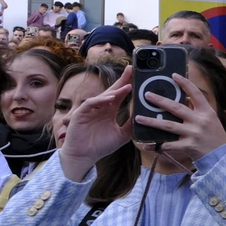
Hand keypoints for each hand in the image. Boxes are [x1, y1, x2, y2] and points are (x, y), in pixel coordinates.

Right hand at [59, 66, 135, 180]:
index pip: (120, 94)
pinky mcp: (80, 114)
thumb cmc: (101, 146)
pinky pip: (90, 103)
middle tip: (132, 69)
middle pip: (112, 90)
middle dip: (122, 80)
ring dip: (114, 91)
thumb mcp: (122, 135)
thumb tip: (144, 116)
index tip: (137, 75)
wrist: (84, 157)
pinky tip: (111, 99)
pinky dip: (100, 100)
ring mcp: (90, 110)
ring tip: (127, 86)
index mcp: (110, 111)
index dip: (127, 84)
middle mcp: (101, 108)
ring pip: (103, 96)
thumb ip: (131, 125)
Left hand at [135, 73, 225, 164]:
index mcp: (206, 112)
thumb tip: (185, 99)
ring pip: (168, 125)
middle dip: (160, 101)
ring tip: (138, 118)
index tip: (173, 75)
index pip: (195, 94)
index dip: (184, 83)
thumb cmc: (215, 136)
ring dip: (152, 121)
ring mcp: (193, 133)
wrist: (222, 156)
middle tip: (147, 95)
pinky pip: (168, 145)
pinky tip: (145, 145)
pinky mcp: (188, 146)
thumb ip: (198, 110)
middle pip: (176, 108)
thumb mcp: (211, 119)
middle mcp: (199, 121)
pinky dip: (155, 146)